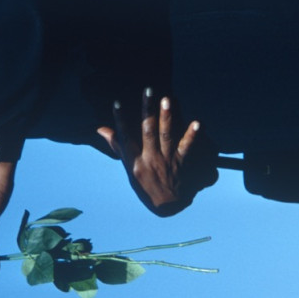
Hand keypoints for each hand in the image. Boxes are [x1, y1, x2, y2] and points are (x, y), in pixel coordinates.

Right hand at [97, 87, 201, 216]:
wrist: (165, 206)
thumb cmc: (144, 184)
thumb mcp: (127, 167)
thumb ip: (117, 145)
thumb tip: (101, 129)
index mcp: (134, 161)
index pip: (124, 137)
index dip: (120, 120)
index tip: (117, 103)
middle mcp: (149, 159)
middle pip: (147, 131)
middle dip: (147, 110)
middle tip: (148, 91)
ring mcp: (165, 161)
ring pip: (165, 136)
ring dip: (167, 117)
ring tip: (167, 100)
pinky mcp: (180, 163)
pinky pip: (186, 148)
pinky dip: (192, 136)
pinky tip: (197, 123)